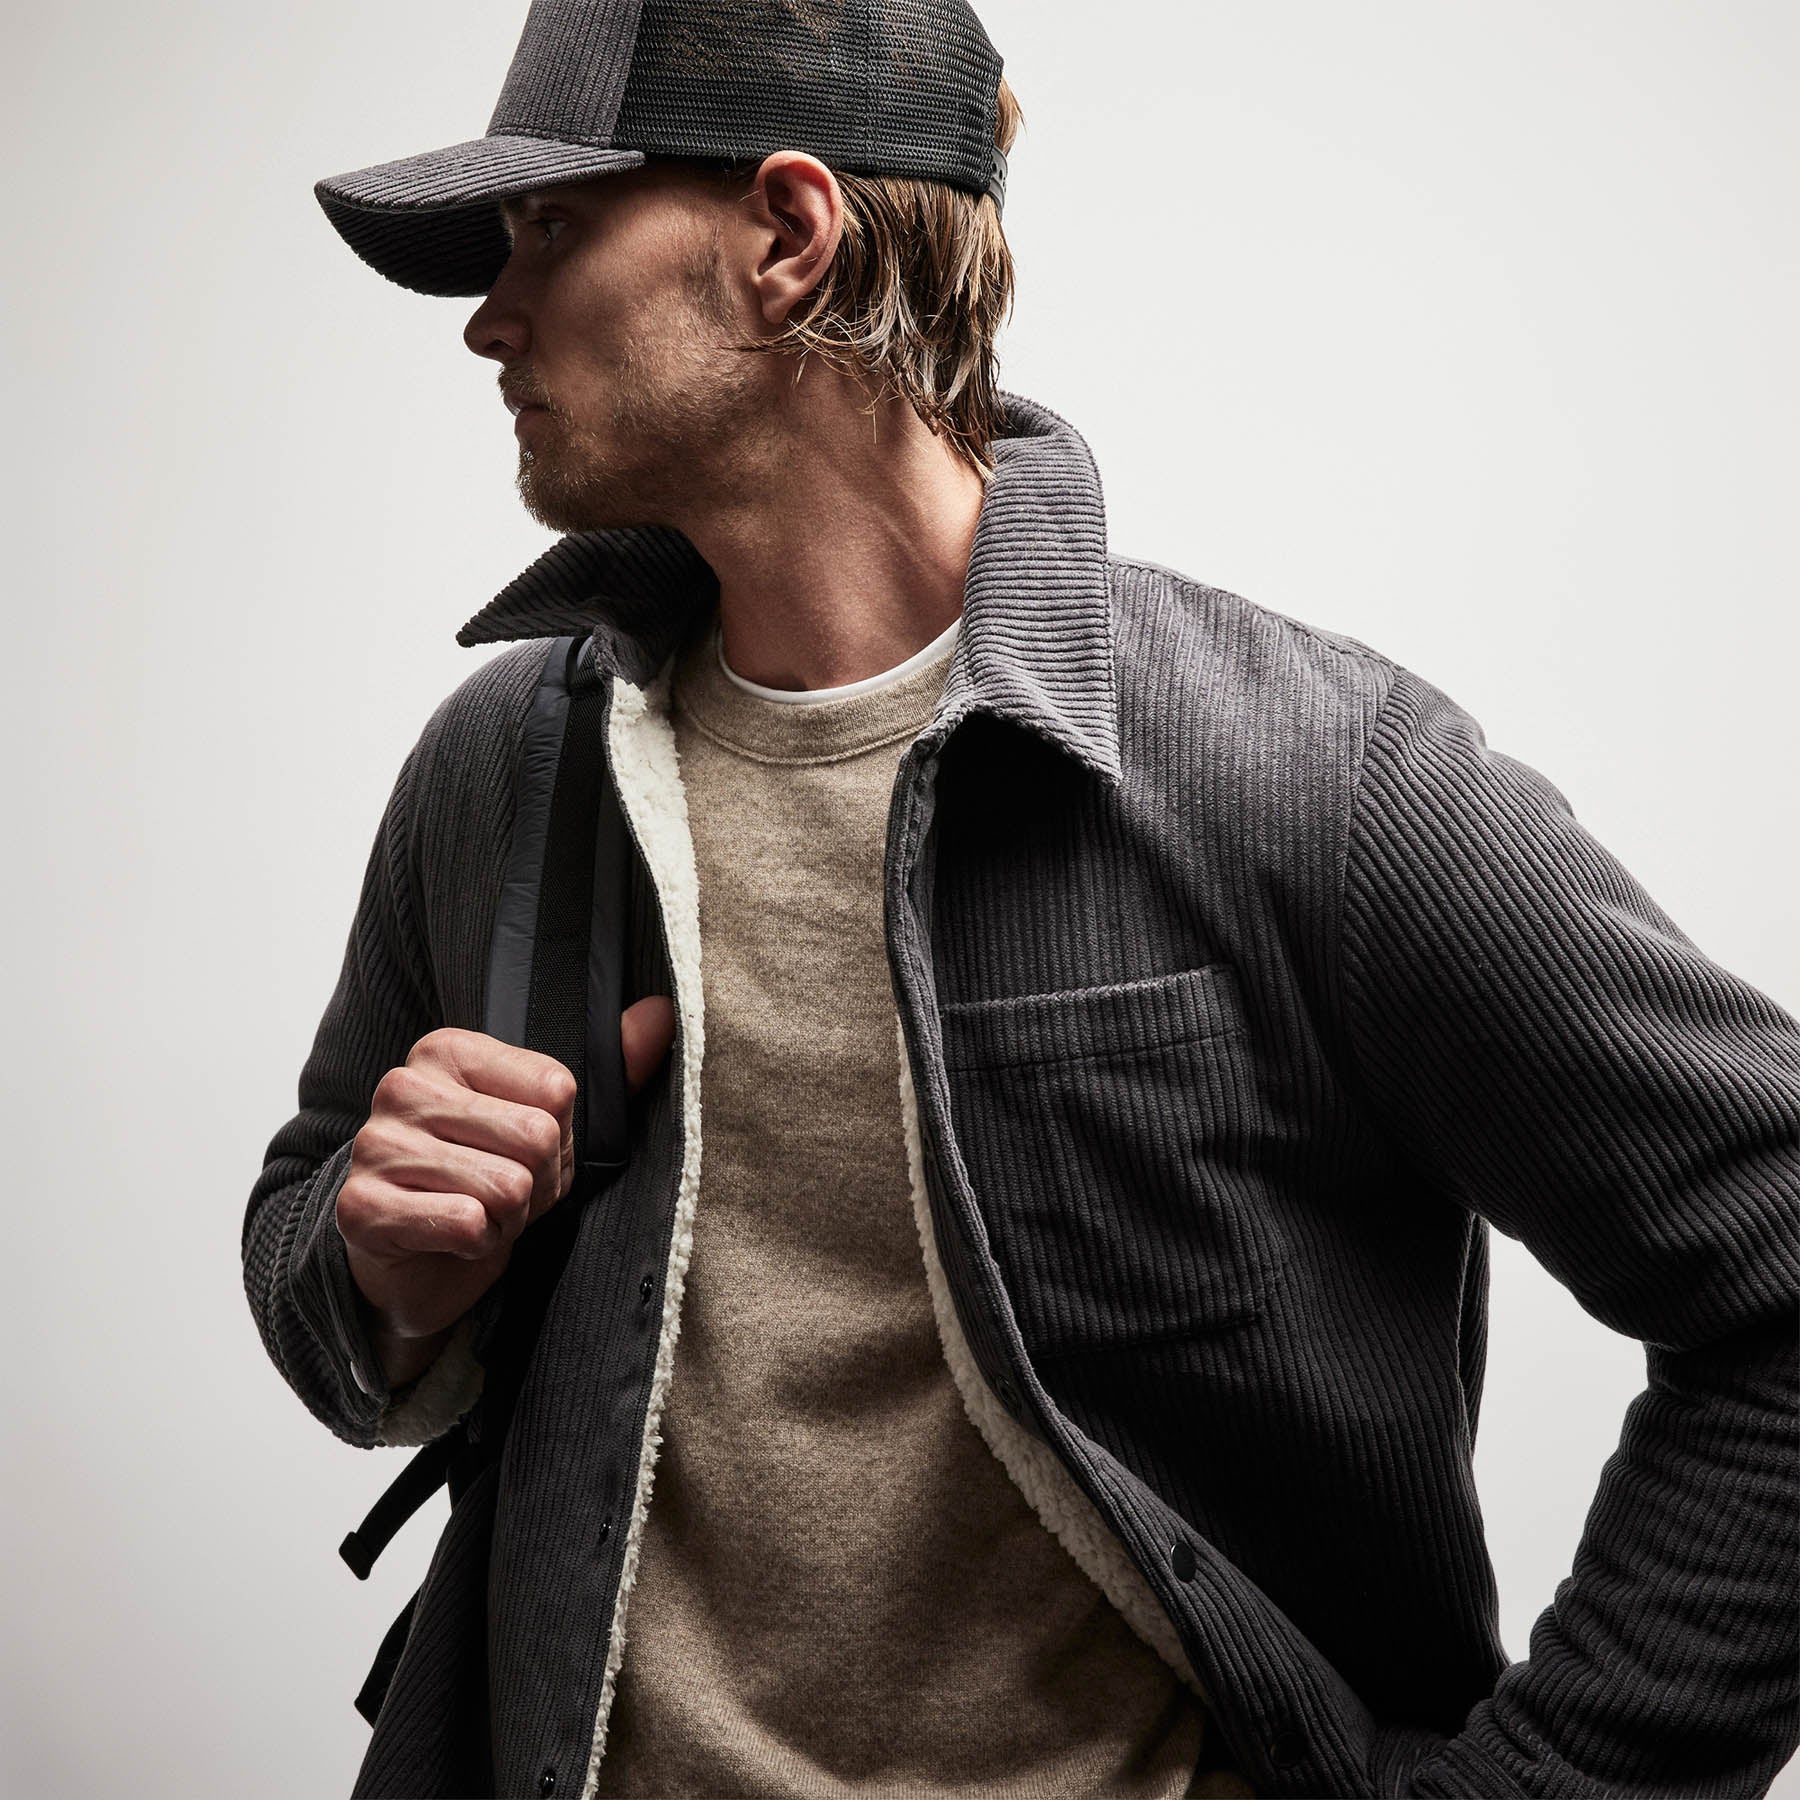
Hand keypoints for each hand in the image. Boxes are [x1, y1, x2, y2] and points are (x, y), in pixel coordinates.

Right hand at [339, 997, 676, 1382]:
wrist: (414, 1264)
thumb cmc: (483, 1180)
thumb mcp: (549, 1122)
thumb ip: (613, 1066)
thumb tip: (665, 1012)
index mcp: (447, 1050)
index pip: (556, 1089)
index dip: (561, 1139)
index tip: (525, 1154)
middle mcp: (403, 1086)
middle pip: (536, 1138)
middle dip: (538, 1185)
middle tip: (504, 1195)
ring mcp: (376, 1145)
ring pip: (507, 1186)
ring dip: (508, 1219)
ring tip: (478, 1215)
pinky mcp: (360, 1207)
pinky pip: (467, 1223)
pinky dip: (477, 1245)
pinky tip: (452, 1239)